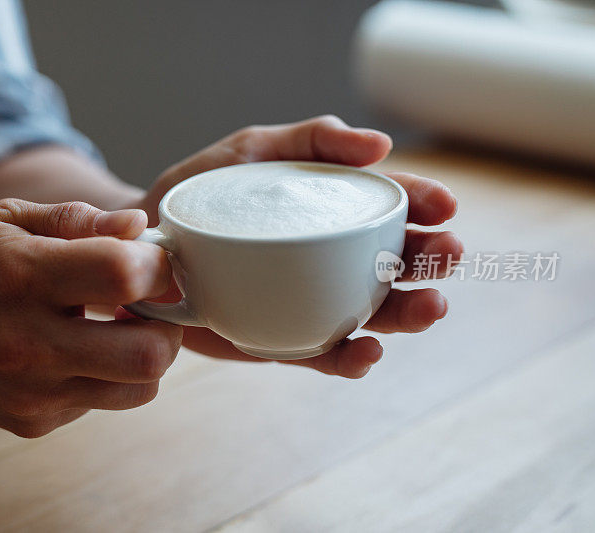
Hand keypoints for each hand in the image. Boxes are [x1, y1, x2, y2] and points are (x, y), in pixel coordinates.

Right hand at [0, 200, 181, 436]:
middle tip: (149, 303)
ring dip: (146, 354)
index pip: (122, 274)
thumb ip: (77, 218)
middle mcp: (26, 344)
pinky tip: (77, 351)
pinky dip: (108, 375)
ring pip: (140, 388)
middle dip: (169, 324)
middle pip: (149, 353)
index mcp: (20, 277)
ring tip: (119, 327)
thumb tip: (138, 226)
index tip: (153, 259)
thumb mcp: (6, 220)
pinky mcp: (34, 422)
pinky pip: (105, 401)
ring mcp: (31, 393)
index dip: (157, 265)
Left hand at [126, 115, 462, 377]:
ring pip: (376, 313)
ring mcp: (313, 300)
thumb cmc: (204, 192)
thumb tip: (379, 144)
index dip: (425, 203)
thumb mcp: (253, 150)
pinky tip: (367, 351)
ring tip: (429, 307)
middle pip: (396, 261)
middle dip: (430, 259)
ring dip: (408, 313)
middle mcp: (333, 257)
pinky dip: (352, 358)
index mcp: (334, 208)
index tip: (445, 206)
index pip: (391, 204)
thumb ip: (309, 140)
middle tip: (447, 255)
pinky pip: (326, 353)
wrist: (147, 245)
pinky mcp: (285, 337)